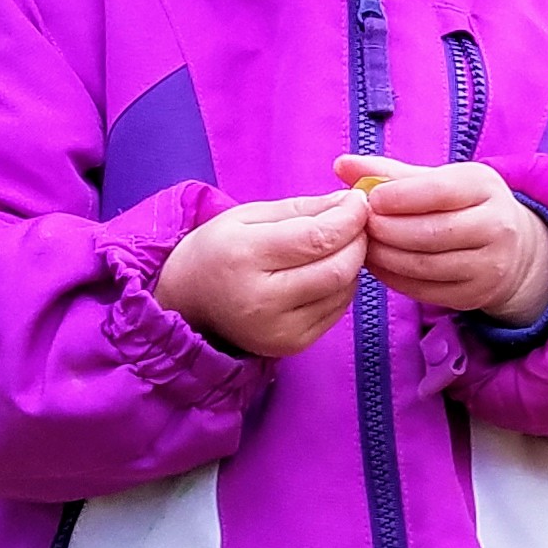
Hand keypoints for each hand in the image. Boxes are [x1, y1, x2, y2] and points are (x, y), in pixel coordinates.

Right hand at [155, 190, 370, 357]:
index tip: (358, 202)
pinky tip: (327, 273)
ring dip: (352, 264)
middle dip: (357, 241)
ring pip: (342, 291)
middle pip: (337, 269)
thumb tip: (351, 203)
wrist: (188, 301)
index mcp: (244, 257)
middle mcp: (261, 300)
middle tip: (357, 224)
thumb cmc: (220, 250)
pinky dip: (342, 288)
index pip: (317, 239)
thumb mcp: (249, 215)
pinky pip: (336, 311)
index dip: (349, 218)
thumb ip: (303, 208)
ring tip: (339, 247)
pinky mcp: (290, 346)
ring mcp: (278, 329)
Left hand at [338, 155, 547, 323]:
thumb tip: (342, 164)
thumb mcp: (438, 180)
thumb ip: (389, 173)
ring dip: (385, 256)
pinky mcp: (476, 295)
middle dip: (387, 230)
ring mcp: (490, 265)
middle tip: (359, 226)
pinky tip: (378, 265)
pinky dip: (394, 278)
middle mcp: (497, 226)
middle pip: (431, 232)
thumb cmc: (462, 205)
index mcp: (485, 187)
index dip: (400, 196)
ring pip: (425, 264)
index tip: (368, 200)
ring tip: (363, 245)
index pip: (440, 191)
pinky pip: (425, 290)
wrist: (512, 248)